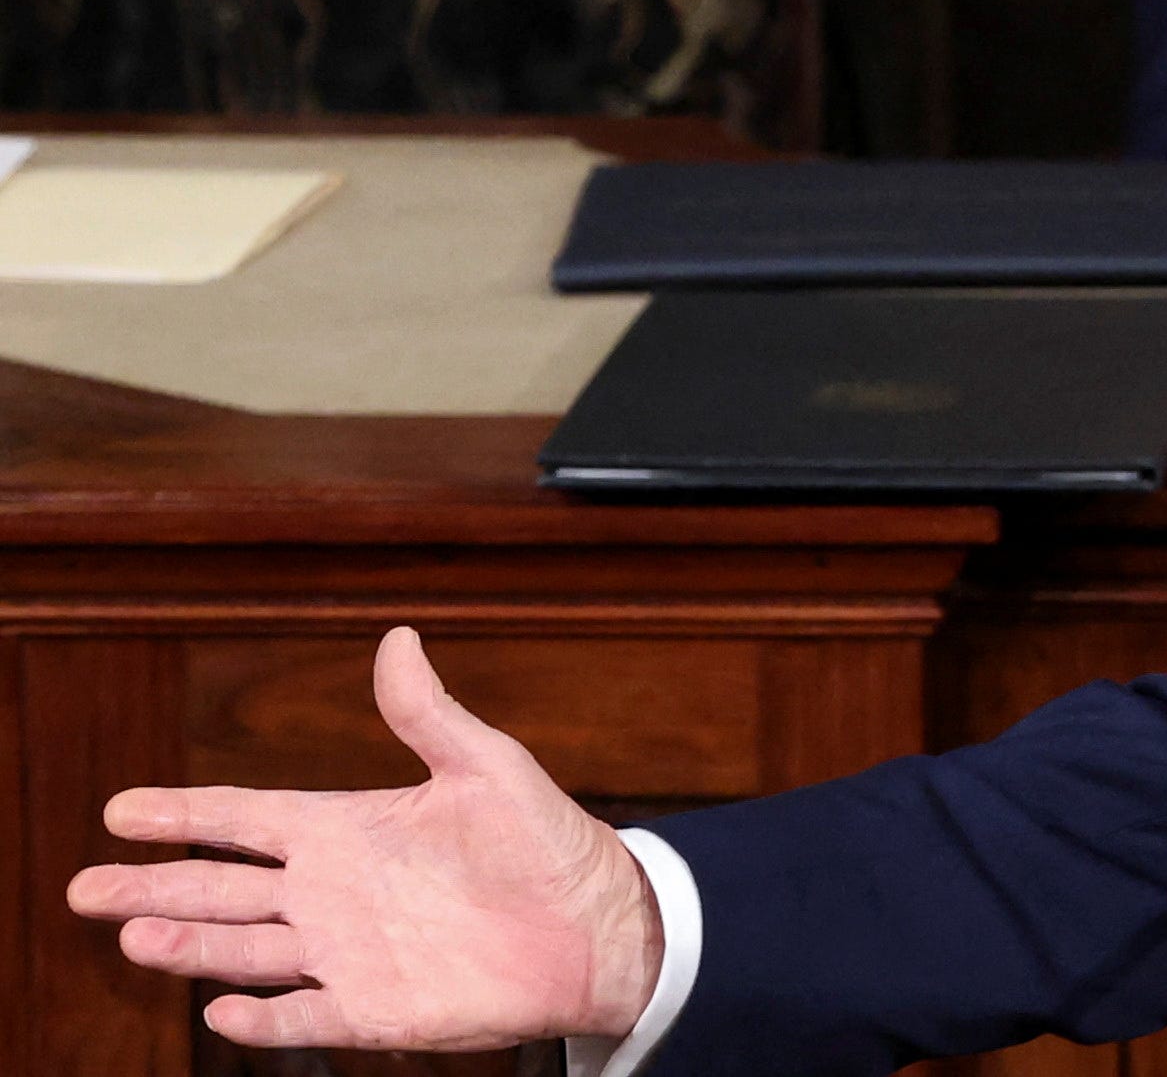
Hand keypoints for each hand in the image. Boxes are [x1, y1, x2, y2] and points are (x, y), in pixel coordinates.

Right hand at [66, 625, 665, 1052]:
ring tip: (133, 933)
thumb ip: (428, 713)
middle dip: (154, 885)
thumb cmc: (543, 840)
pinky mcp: (372, 1010)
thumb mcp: (485, 764)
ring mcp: (345, 953)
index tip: (120, 808)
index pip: (248, 818)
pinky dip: (262, 1019)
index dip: (186, 814)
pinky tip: (221, 1013)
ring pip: (245, 952)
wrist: (592, 922)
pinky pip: (302, 1018)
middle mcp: (332, 892)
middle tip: (83, 885)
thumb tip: (398, 638)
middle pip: (223, 890)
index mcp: (350, 828)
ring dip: (190, 946)